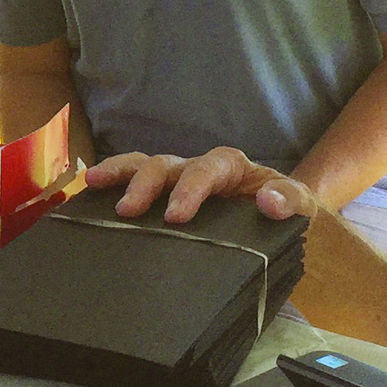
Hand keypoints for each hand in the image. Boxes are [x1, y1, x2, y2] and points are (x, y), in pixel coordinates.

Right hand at [87, 146, 322, 224]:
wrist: (281, 221)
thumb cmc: (285, 210)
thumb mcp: (298, 205)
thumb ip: (290, 201)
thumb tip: (269, 202)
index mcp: (228, 167)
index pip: (205, 170)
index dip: (189, 189)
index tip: (175, 216)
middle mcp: (196, 169)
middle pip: (165, 165)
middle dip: (145, 184)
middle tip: (128, 211)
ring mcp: (177, 183)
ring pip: (143, 167)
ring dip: (118, 174)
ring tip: (93, 184)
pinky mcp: (164, 199)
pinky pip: (135, 186)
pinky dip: (112, 186)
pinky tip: (88, 197)